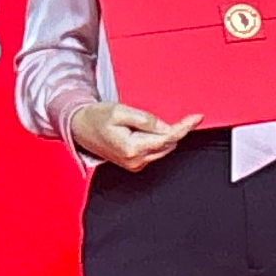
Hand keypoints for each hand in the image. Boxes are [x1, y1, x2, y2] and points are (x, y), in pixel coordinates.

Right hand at [67, 100, 196, 170]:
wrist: (79, 128)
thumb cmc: (96, 119)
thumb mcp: (121, 111)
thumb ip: (146, 119)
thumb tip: (166, 126)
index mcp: (132, 148)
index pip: (167, 138)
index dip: (184, 127)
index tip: (196, 118)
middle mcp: (135, 161)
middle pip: (167, 144)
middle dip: (172, 129)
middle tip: (169, 116)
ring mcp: (135, 164)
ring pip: (162, 148)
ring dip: (163, 135)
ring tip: (142, 123)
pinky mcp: (135, 164)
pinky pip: (154, 150)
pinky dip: (156, 140)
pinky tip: (143, 131)